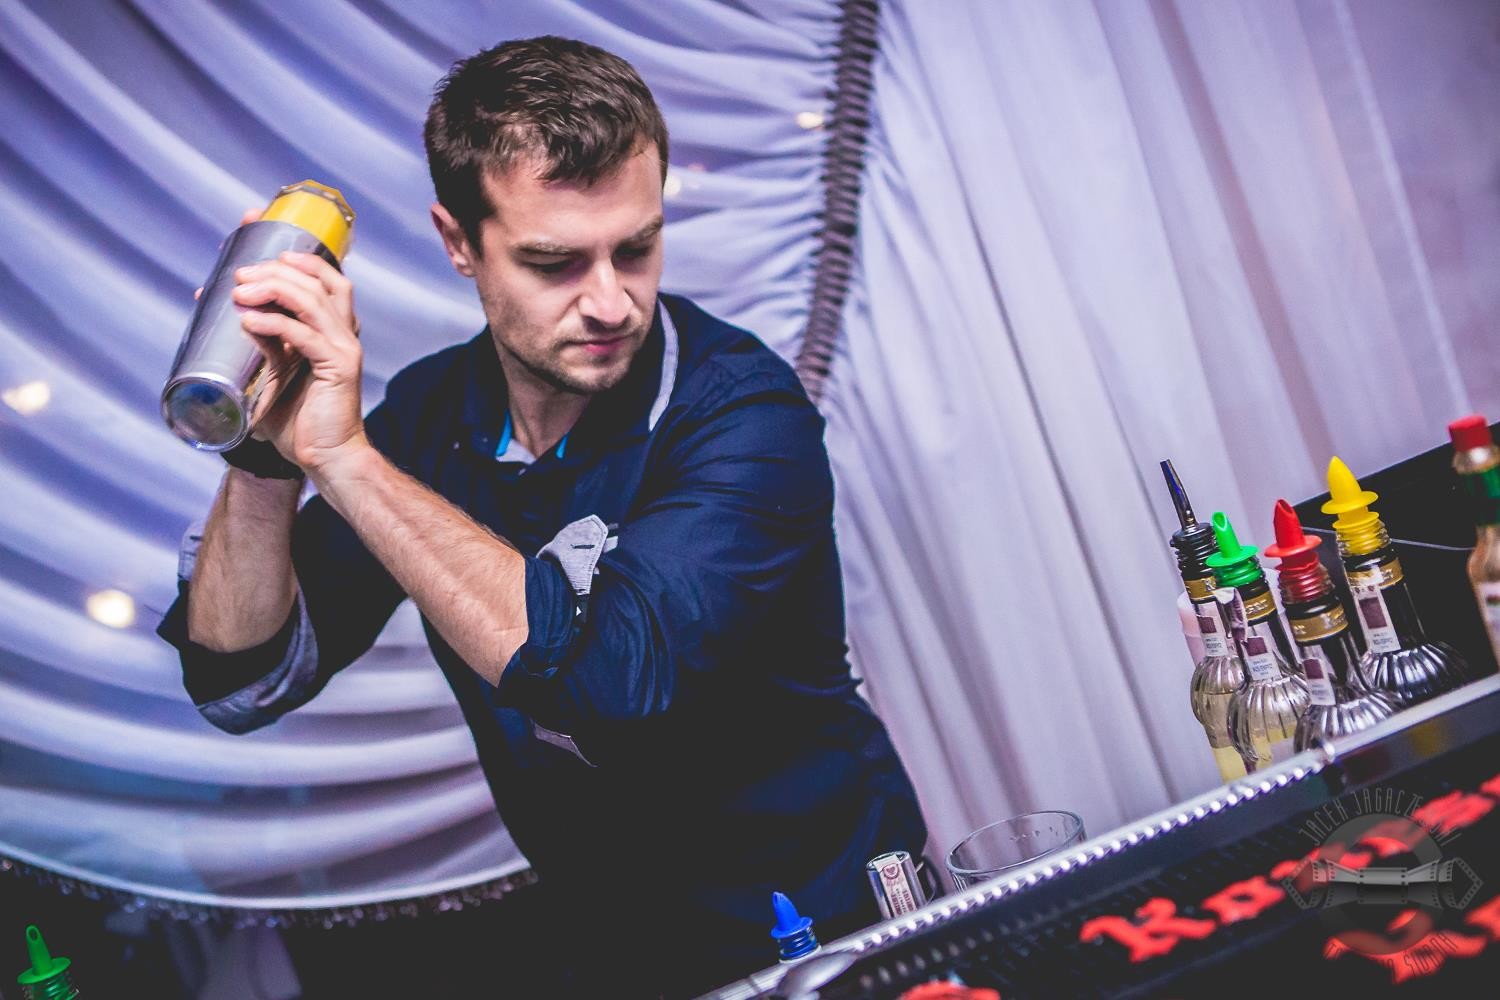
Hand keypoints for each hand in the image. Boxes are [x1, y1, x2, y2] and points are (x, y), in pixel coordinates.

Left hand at [226, 208, 366, 475]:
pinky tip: (248, 322)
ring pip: (311, 299)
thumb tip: (237, 316)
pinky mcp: (338, 367)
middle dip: (274, 268)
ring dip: (271, 288)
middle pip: (318, 278)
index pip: (323, 274)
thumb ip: (265, 346)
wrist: (327, 458)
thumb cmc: (301, 421)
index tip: (256, 231)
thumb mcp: (277, 373)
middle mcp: (345, 331)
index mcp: (333, 328)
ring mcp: (345, 347)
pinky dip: (273, 324)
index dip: (294, 251)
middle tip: (238, 274)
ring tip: (238, 292)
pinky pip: (303, 335)